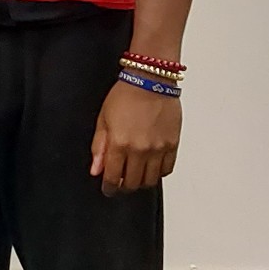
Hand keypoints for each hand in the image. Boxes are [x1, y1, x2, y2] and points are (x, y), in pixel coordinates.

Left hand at [88, 79, 178, 195]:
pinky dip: (158, 172)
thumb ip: (99, 147)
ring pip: (151, 180)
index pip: (113, 178)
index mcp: (120, 144)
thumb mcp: (103, 119)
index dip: (109, 188)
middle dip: (124, 187)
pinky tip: (151, 166)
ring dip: (141, 182)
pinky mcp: (173, 144)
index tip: (108, 189)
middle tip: (121, 183)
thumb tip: (96, 169)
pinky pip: (167, 169)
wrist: (150, 80)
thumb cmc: (125, 95)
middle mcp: (140, 150)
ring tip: (136, 175)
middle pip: (133, 183)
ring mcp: (158, 149)